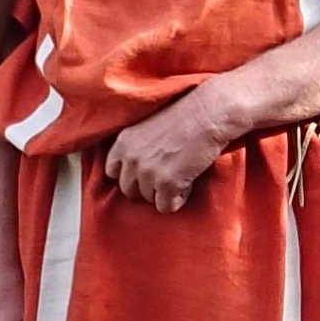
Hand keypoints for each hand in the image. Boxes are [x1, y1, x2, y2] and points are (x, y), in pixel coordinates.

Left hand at [103, 80, 236, 212]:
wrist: (207, 114)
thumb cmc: (184, 115)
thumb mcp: (147, 126)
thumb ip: (136, 146)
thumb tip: (137, 169)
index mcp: (123, 142)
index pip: (112, 172)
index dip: (130, 175)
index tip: (144, 172)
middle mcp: (131, 159)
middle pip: (128, 190)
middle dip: (146, 187)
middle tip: (165, 176)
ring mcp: (148, 173)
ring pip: (148, 199)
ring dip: (164, 192)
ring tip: (180, 175)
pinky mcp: (167, 184)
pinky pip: (165, 207)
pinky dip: (177, 199)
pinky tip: (187, 183)